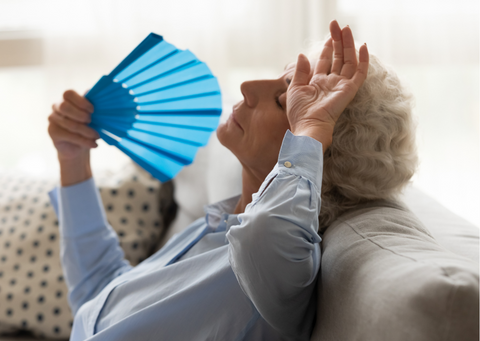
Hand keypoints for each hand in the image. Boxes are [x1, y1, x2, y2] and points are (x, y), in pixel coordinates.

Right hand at [48, 90, 97, 160]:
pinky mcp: (52, 131)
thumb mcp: (93, 118)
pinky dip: (84, 140)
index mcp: (67, 99)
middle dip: (81, 115)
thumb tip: (96, 95)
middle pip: (65, 106)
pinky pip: (69, 135)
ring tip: (97, 136)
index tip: (93, 110)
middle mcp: (57, 106)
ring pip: (70, 123)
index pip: (69, 94)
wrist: (78, 148)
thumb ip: (92, 108)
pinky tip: (93, 144)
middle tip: (91, 121)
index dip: (81, 101)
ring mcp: (52, 118)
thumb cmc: (87, 128)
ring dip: (87, 131)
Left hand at [286, 20, 368, 149]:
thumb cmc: (299, 113)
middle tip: (338, 25)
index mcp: (318, 83)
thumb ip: (300, 71)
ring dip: (348, 45)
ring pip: (348, 61)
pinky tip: (363, 46)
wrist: (308, 126)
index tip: (329, 35)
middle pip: (338, 57)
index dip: (328, 47)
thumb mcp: (295, 88)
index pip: (326, 61)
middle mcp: (332, 83)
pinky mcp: (349, 90)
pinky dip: (363, 60)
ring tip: (346, 29)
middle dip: (338, 41)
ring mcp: (342, 86)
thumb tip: (302, 55)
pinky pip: (360, 73)